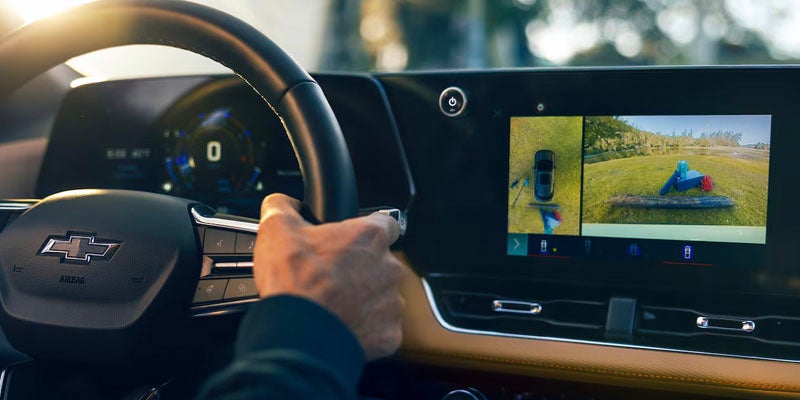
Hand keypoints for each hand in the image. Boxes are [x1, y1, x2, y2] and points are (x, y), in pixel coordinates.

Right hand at [252, 193, 403, 360]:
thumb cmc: (295, 283)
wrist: (299, 334)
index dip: (368, 230)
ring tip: (333, 303)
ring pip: (382, 296)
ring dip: (363, 298)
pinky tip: (341, 325)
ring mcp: (392, 302)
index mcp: (370, 237)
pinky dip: (364, 327)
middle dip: (361, 269)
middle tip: (332, 277)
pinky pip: (380, 327)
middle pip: (381, 263)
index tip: (354, 239)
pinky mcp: (389, 333)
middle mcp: (389, 267)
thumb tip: (281, 203)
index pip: (387, 223)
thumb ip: (282, 207)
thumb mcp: (276, 229)